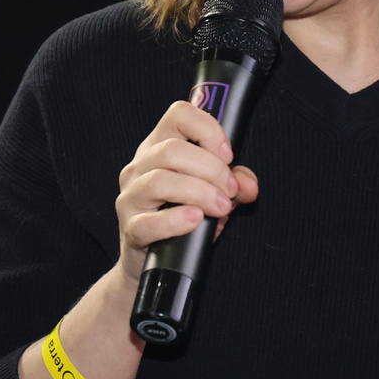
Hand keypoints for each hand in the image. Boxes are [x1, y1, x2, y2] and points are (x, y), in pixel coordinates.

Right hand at [113, 100, 259, 281]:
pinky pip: (148, 222)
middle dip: (211, 169)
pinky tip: (196, 220)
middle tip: (230, 191)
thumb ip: (234, 183)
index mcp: (158, 147)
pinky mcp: (130, 229)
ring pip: (159, 180)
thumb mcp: (213, 193)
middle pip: (172, 149)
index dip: (208, 129)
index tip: (228, 154)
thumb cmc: (183, 218)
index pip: (178, 115)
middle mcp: (140, 166)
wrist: (154, 263)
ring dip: (199, 192)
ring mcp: (130, 197)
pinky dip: (176, 220)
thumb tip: (248, 185)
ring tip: (221, 208)